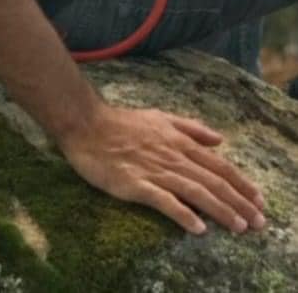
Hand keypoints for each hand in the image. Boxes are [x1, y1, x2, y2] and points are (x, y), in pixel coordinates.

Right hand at [59, 103, 265, 234]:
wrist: (86, 124)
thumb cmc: (122, 122)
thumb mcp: (160, 117)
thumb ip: (190, 128)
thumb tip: (219, 139)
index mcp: (178, 141)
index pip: (218, 164)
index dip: (241, 183)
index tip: (258, 200)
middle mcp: (171, 155)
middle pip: (212, 180)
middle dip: (239, 202)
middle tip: (259, 222)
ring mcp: (154, 170)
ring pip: (195, 191)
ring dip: (220, 210)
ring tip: (239, 227)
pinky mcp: (135, 183)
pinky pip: (163, 201)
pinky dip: (182, 214)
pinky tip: (197, 228)